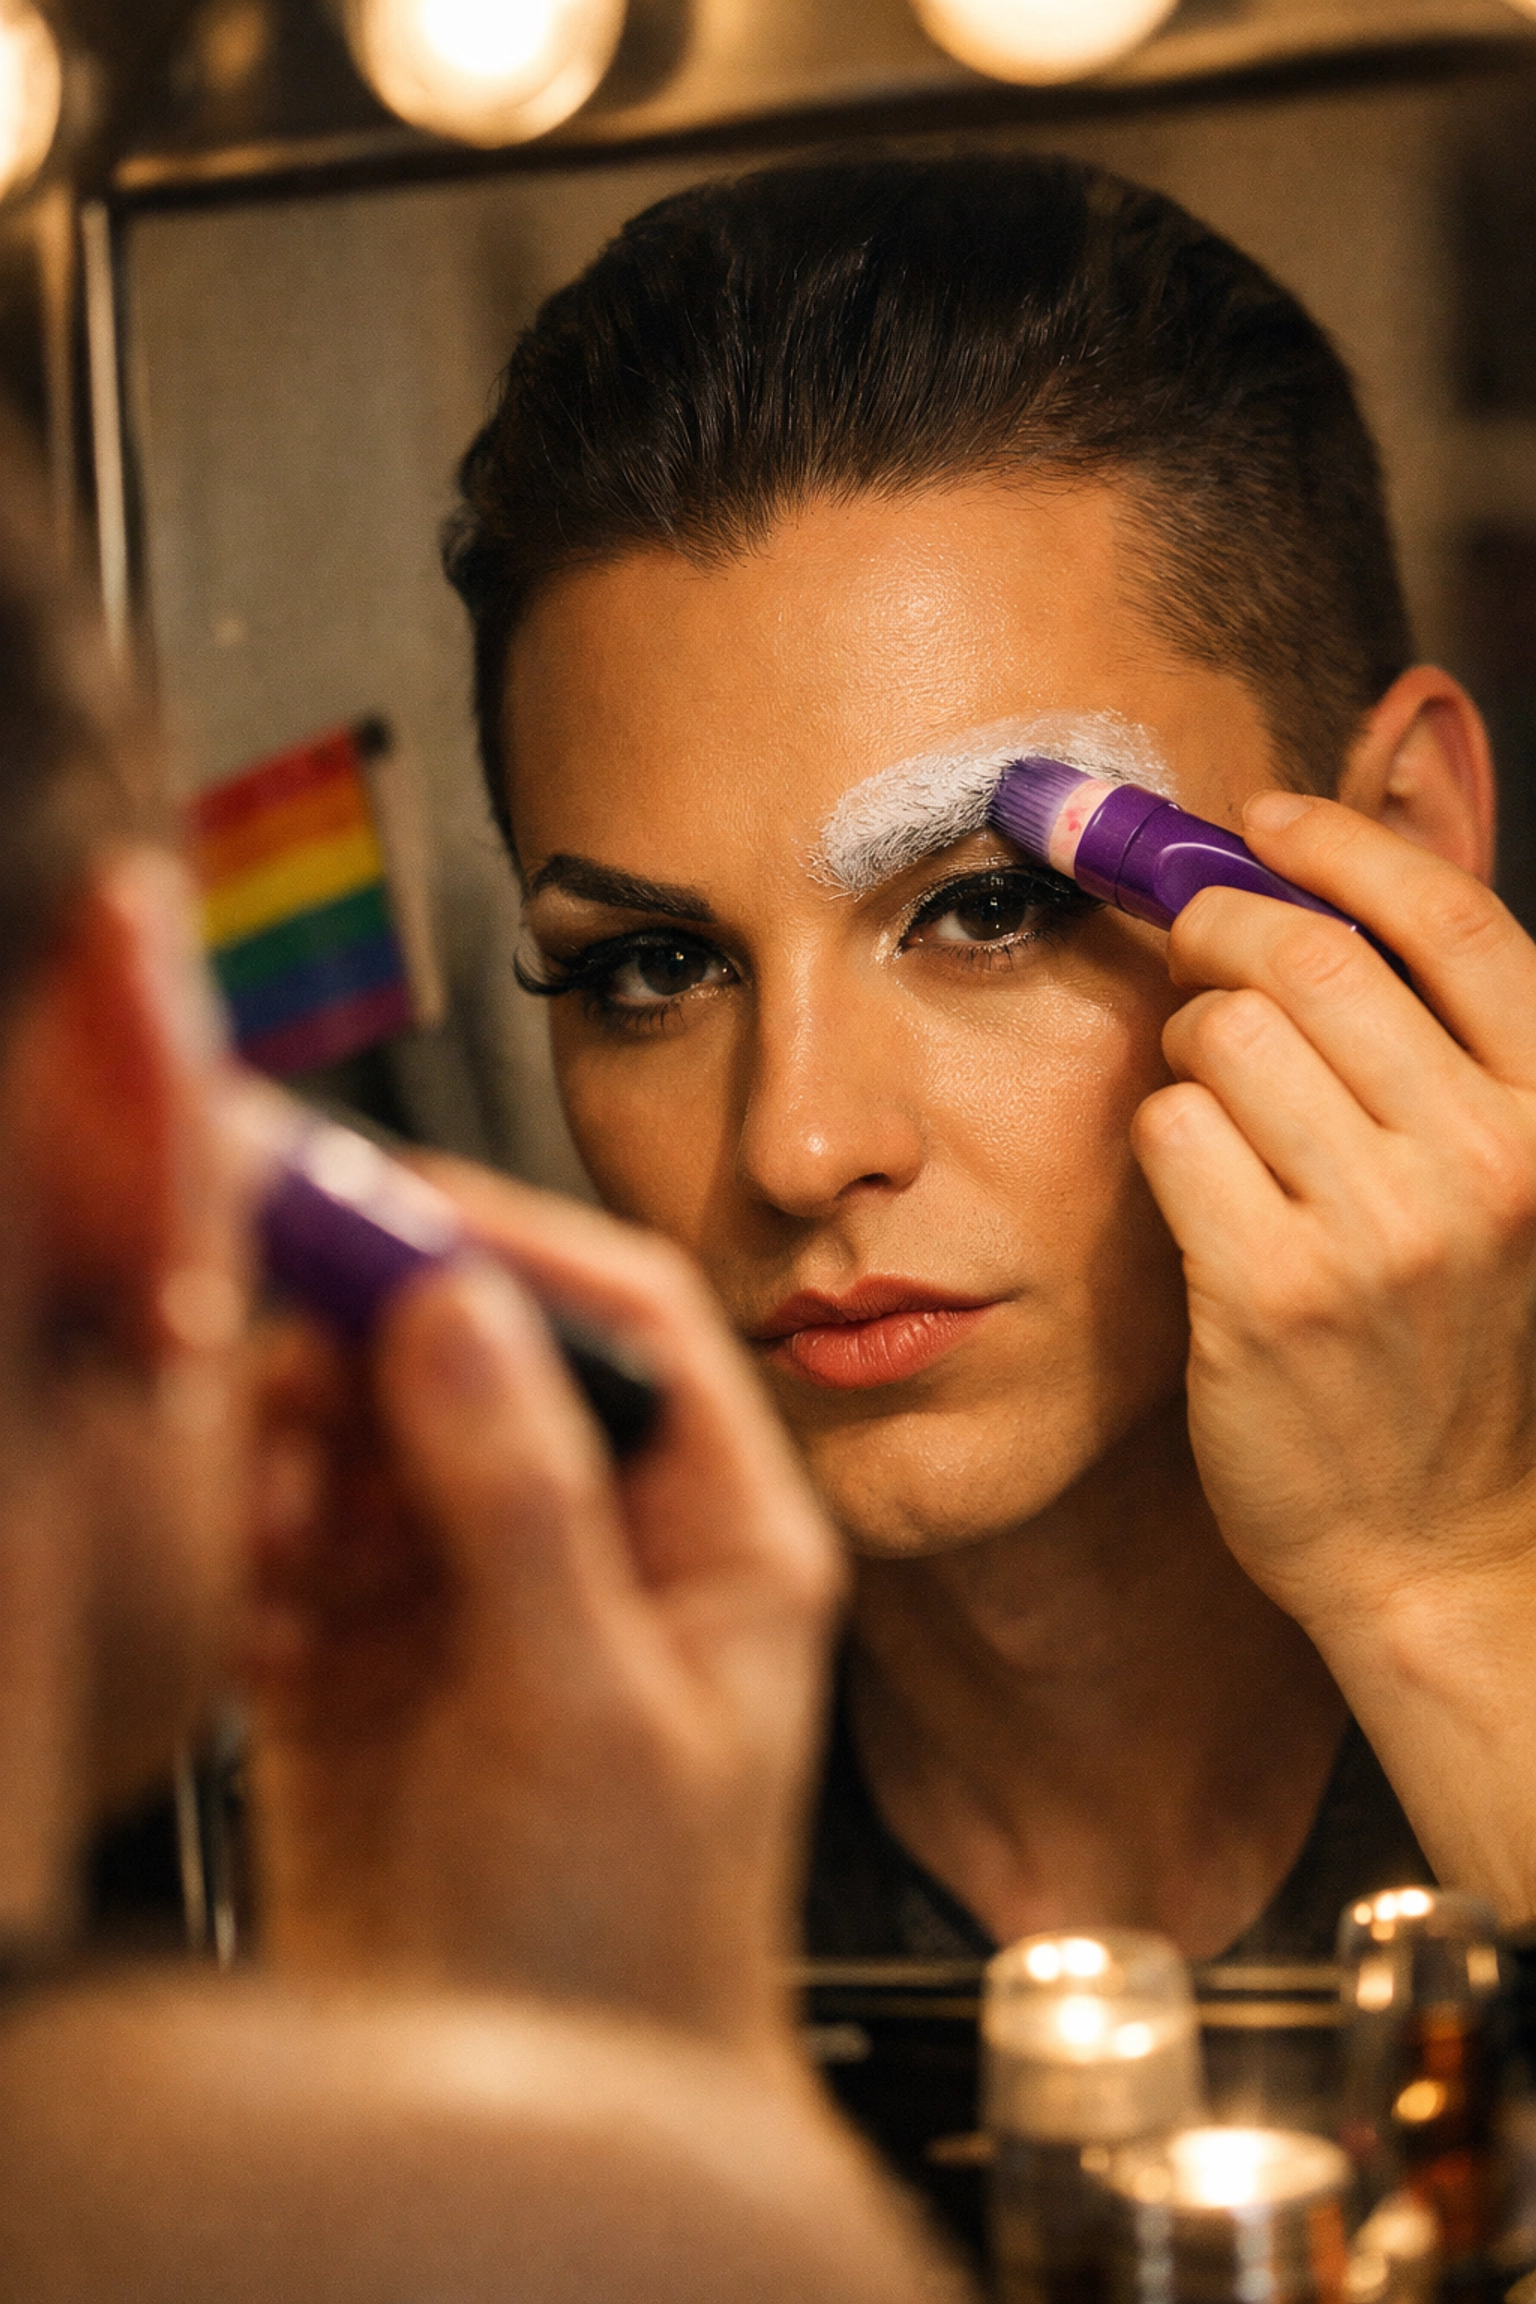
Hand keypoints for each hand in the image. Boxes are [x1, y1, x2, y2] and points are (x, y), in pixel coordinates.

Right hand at [241, 1166, 840, 2050]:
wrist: (532, 2124)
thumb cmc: (634, 1955)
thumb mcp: (593, 1716)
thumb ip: (524, 1506)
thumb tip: (463, 1312)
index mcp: (720, 1531)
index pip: (629, 1319)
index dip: (512, 1245)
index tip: (391, 1213)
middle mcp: (603, 1535)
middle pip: (482, 1354)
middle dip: (378, 1346)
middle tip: (284, 1357)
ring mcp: (480, 1587)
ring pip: (376, 1432)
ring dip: (307, 1452)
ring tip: (279, 1530)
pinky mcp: (371, 1647)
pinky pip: (302, 1533)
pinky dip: (267, 1552)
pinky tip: (268, 1628)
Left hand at [1131, 792, 1535, 1913]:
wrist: (1443, 1552)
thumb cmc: (1457, 1355)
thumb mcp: (1505, 1186)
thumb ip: (1442, 1045)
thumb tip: (1322, 880)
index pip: (1452, 920)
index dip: (1342, 844)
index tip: (1261, 816)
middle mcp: (1491, 1160)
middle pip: (1306, 955)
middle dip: (1217, 927)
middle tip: (1187, 944)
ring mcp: (1383, 1230)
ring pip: (1220, 1033)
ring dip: (1191, 1050)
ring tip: (1218, 1110)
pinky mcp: (1272, 1293)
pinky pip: (1168, 1129)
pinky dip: (1163, 1138)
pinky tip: (1194, 1187)